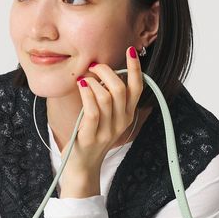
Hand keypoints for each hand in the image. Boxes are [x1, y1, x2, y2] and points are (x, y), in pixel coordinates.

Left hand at [60, 46, 143, 170]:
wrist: (83, 167)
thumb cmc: (92, 136)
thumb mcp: (107, 117)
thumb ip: (110, 98)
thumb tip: (105, 71)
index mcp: (128, 115)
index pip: (137, 88)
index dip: (135, 68)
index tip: (130, 51)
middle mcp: (121, 122)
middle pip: (120, 89)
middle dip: (106, 71)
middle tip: (93, 66)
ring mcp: (107, 131)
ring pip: (105, 98)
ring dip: (93, 82)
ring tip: (84, 79)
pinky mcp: (91, 137)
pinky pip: (92, 111)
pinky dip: (86, 94)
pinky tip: (81, 86)